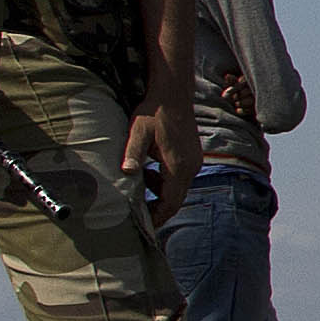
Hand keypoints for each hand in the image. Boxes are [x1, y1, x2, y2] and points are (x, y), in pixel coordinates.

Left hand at [120, 102, 189, 224]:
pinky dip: (165, 182)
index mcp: (178, 166)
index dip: (158, 217)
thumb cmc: (154, 112)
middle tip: (139, 214)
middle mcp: (190, 166)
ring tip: (140, 186)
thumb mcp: (138, 132)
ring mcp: (193, 161)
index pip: (171, 203)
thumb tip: (126, 171)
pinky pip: (180, 177)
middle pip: (176, 199)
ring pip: (178, 189)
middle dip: (158, 208)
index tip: (145, 226)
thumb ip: (133, 153)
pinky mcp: (191, 155)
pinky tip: (150, 171)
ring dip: (160, 193)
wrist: (172, 94)